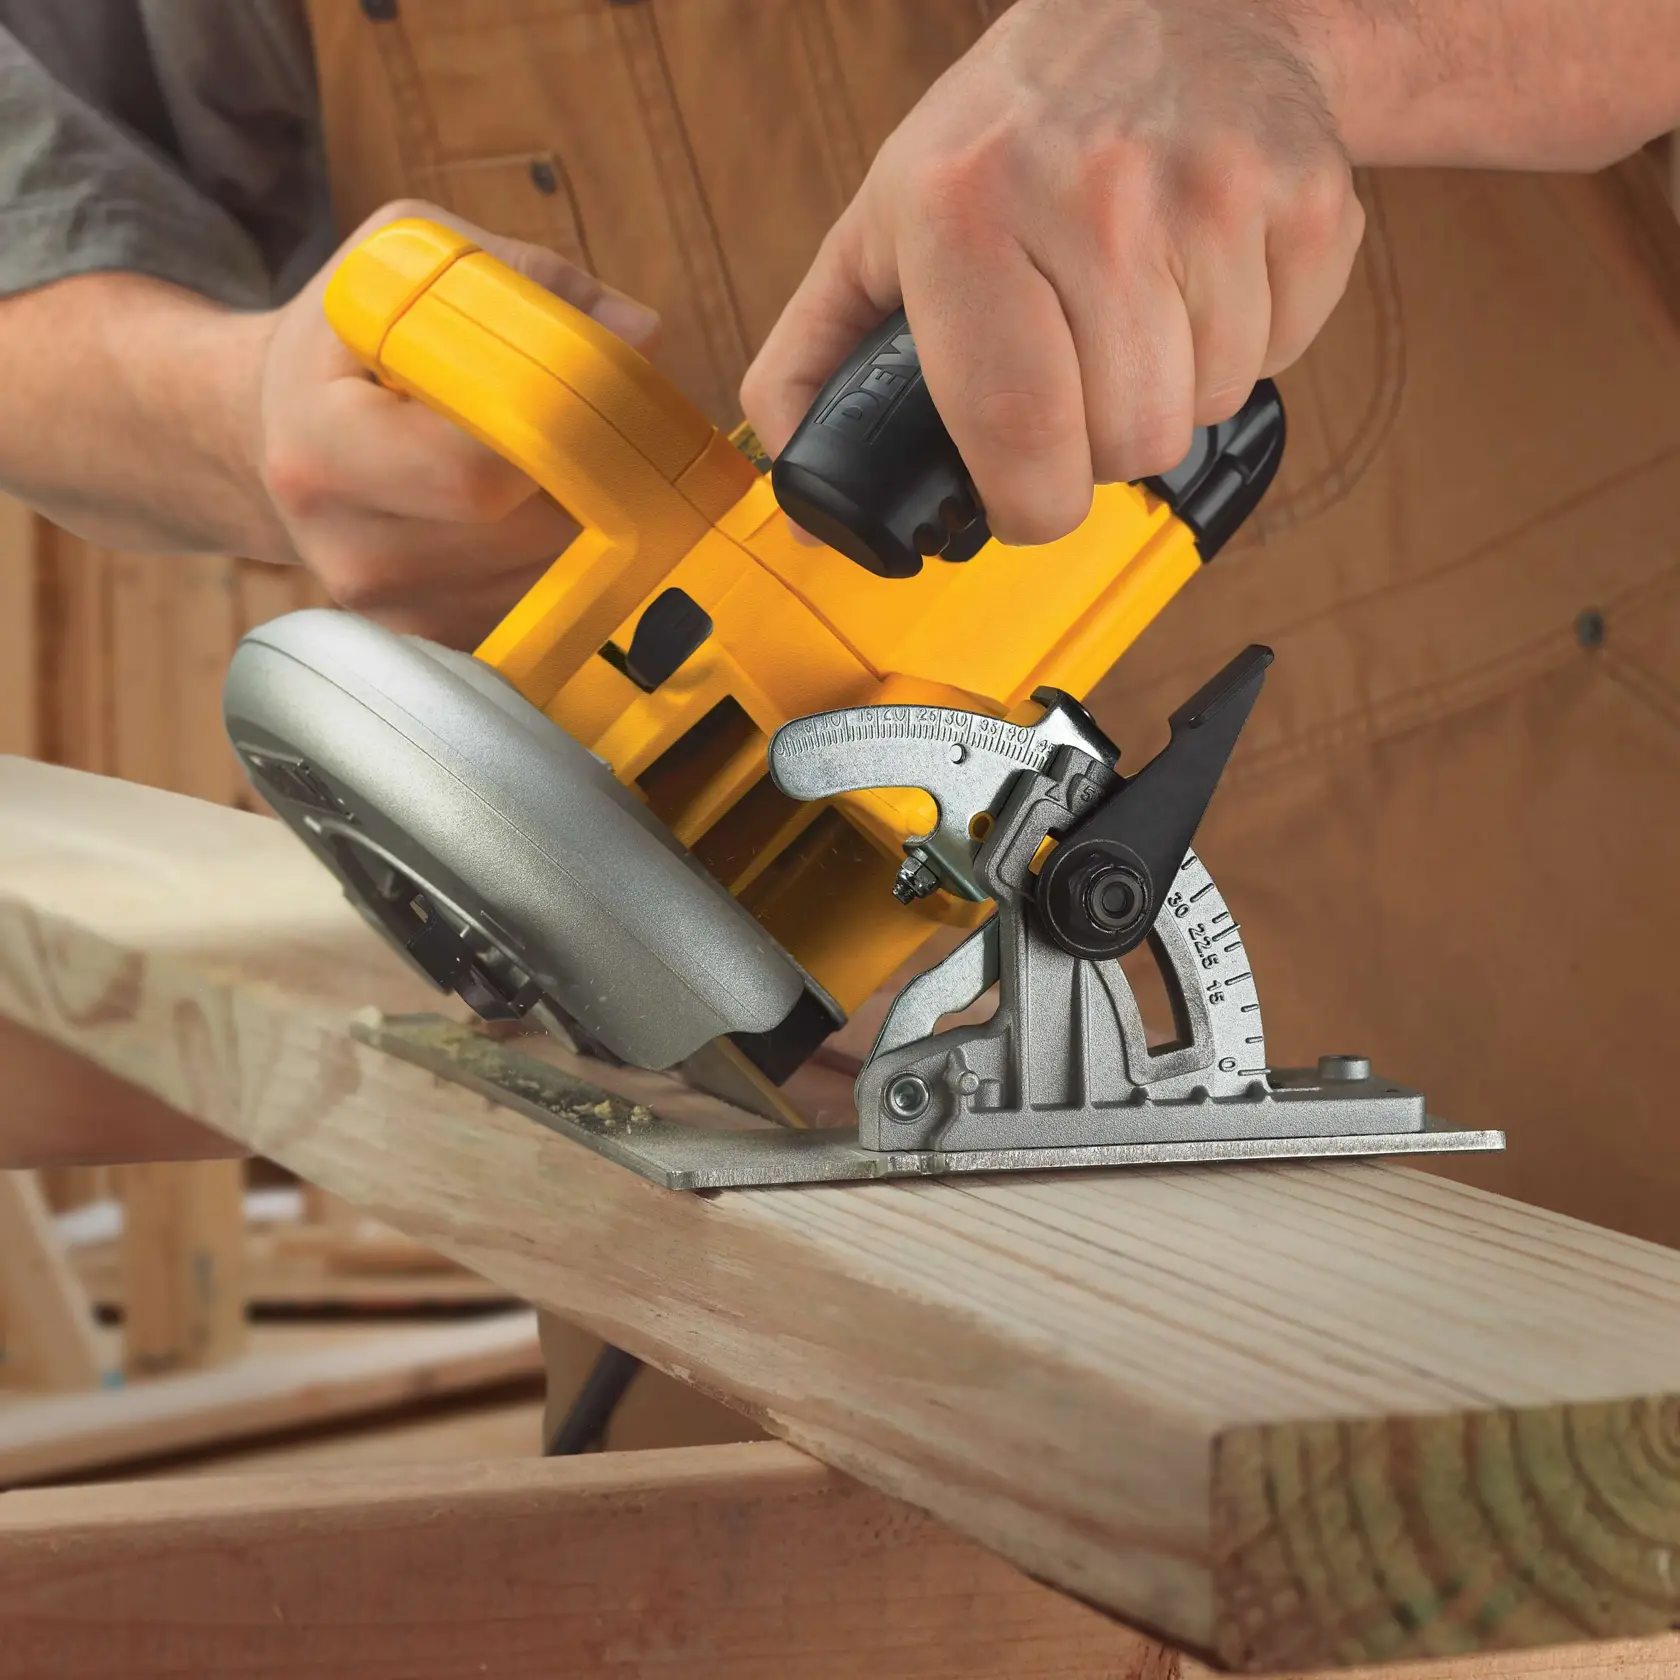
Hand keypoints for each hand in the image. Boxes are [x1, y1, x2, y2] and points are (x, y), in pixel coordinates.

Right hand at [256, 202, 660, 646]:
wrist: (267, 439)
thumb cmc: (350, 342)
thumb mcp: (407, 266)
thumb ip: (526, 283)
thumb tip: (638, 333)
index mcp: (324, 449)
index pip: (474, 474)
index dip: (557, 436)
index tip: (601, 398)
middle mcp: (351, 551)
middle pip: (529, 533)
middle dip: (591, 478)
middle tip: (613, 429)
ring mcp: (394, 614)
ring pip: (550, 579)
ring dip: (590, 522)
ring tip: (568, 464)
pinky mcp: (435, 644)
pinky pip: (541, 614)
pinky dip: (569, 563)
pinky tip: (544, 512)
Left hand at [740, 0, 1362, 545]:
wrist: (1178, 5)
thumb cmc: (1013, 133)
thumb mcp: (883, 223)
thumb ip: (816, 358)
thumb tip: (799, 495)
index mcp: (967, 210)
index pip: (1017, 430)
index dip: (1029, 504)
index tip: (1027, 502)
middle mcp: (1092, 194)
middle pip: (1128, 440)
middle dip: (1101, 445)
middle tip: (1081, 378)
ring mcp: (1212, 191)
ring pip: (1209, 405)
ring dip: (1174, 391)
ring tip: (1138, 313)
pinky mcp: (1305, 199)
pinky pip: (1283, 352)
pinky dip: (1246, 343)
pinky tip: (1202, 279)